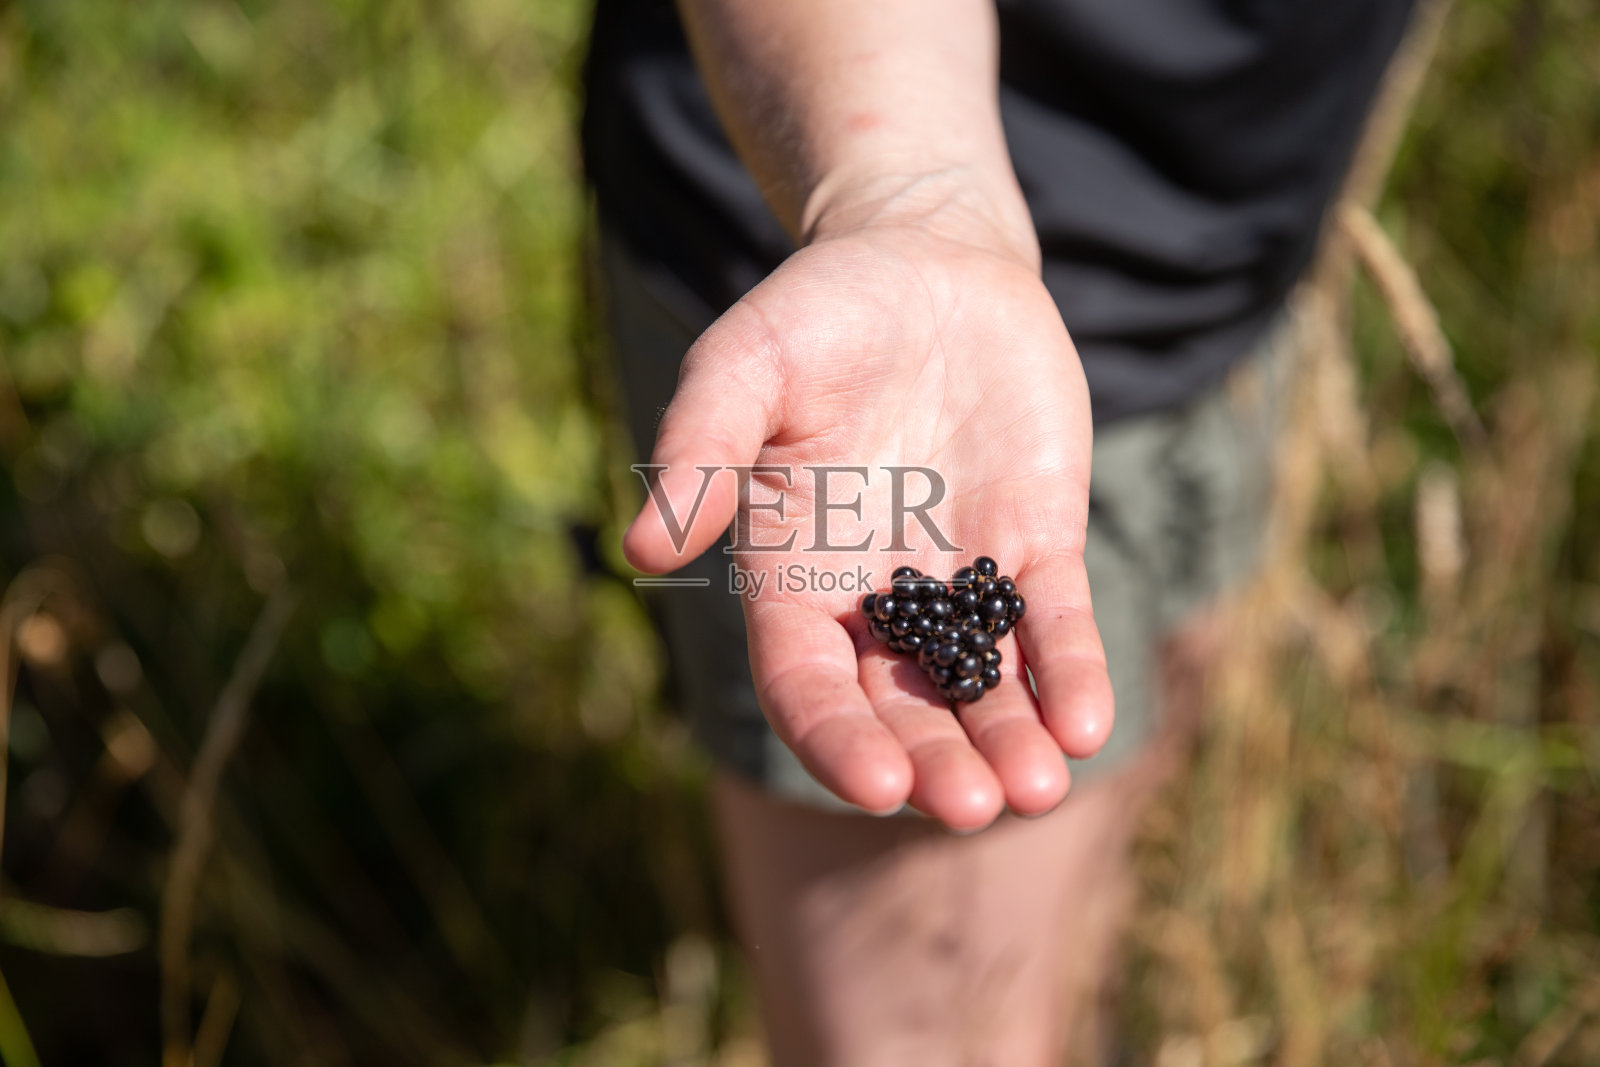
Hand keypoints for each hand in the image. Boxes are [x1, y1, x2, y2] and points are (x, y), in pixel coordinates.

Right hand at [624, 184, 1112, 829]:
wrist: (931, 262)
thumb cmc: (819, 312)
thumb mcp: (746, 363)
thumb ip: (700, 449)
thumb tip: (643, 551)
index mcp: (792, 576)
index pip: (806, 682)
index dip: (837, 738)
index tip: (880, 784)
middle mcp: (873, 598)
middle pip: (900, 707)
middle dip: (936, 762)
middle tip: (974, 807)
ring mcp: (959, 579)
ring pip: (983, 685)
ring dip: (1009, 741)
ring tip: (1040, 788)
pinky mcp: (1036, 548)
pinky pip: (1056, 625)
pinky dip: (1070, 673)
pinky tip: (1088, 721)